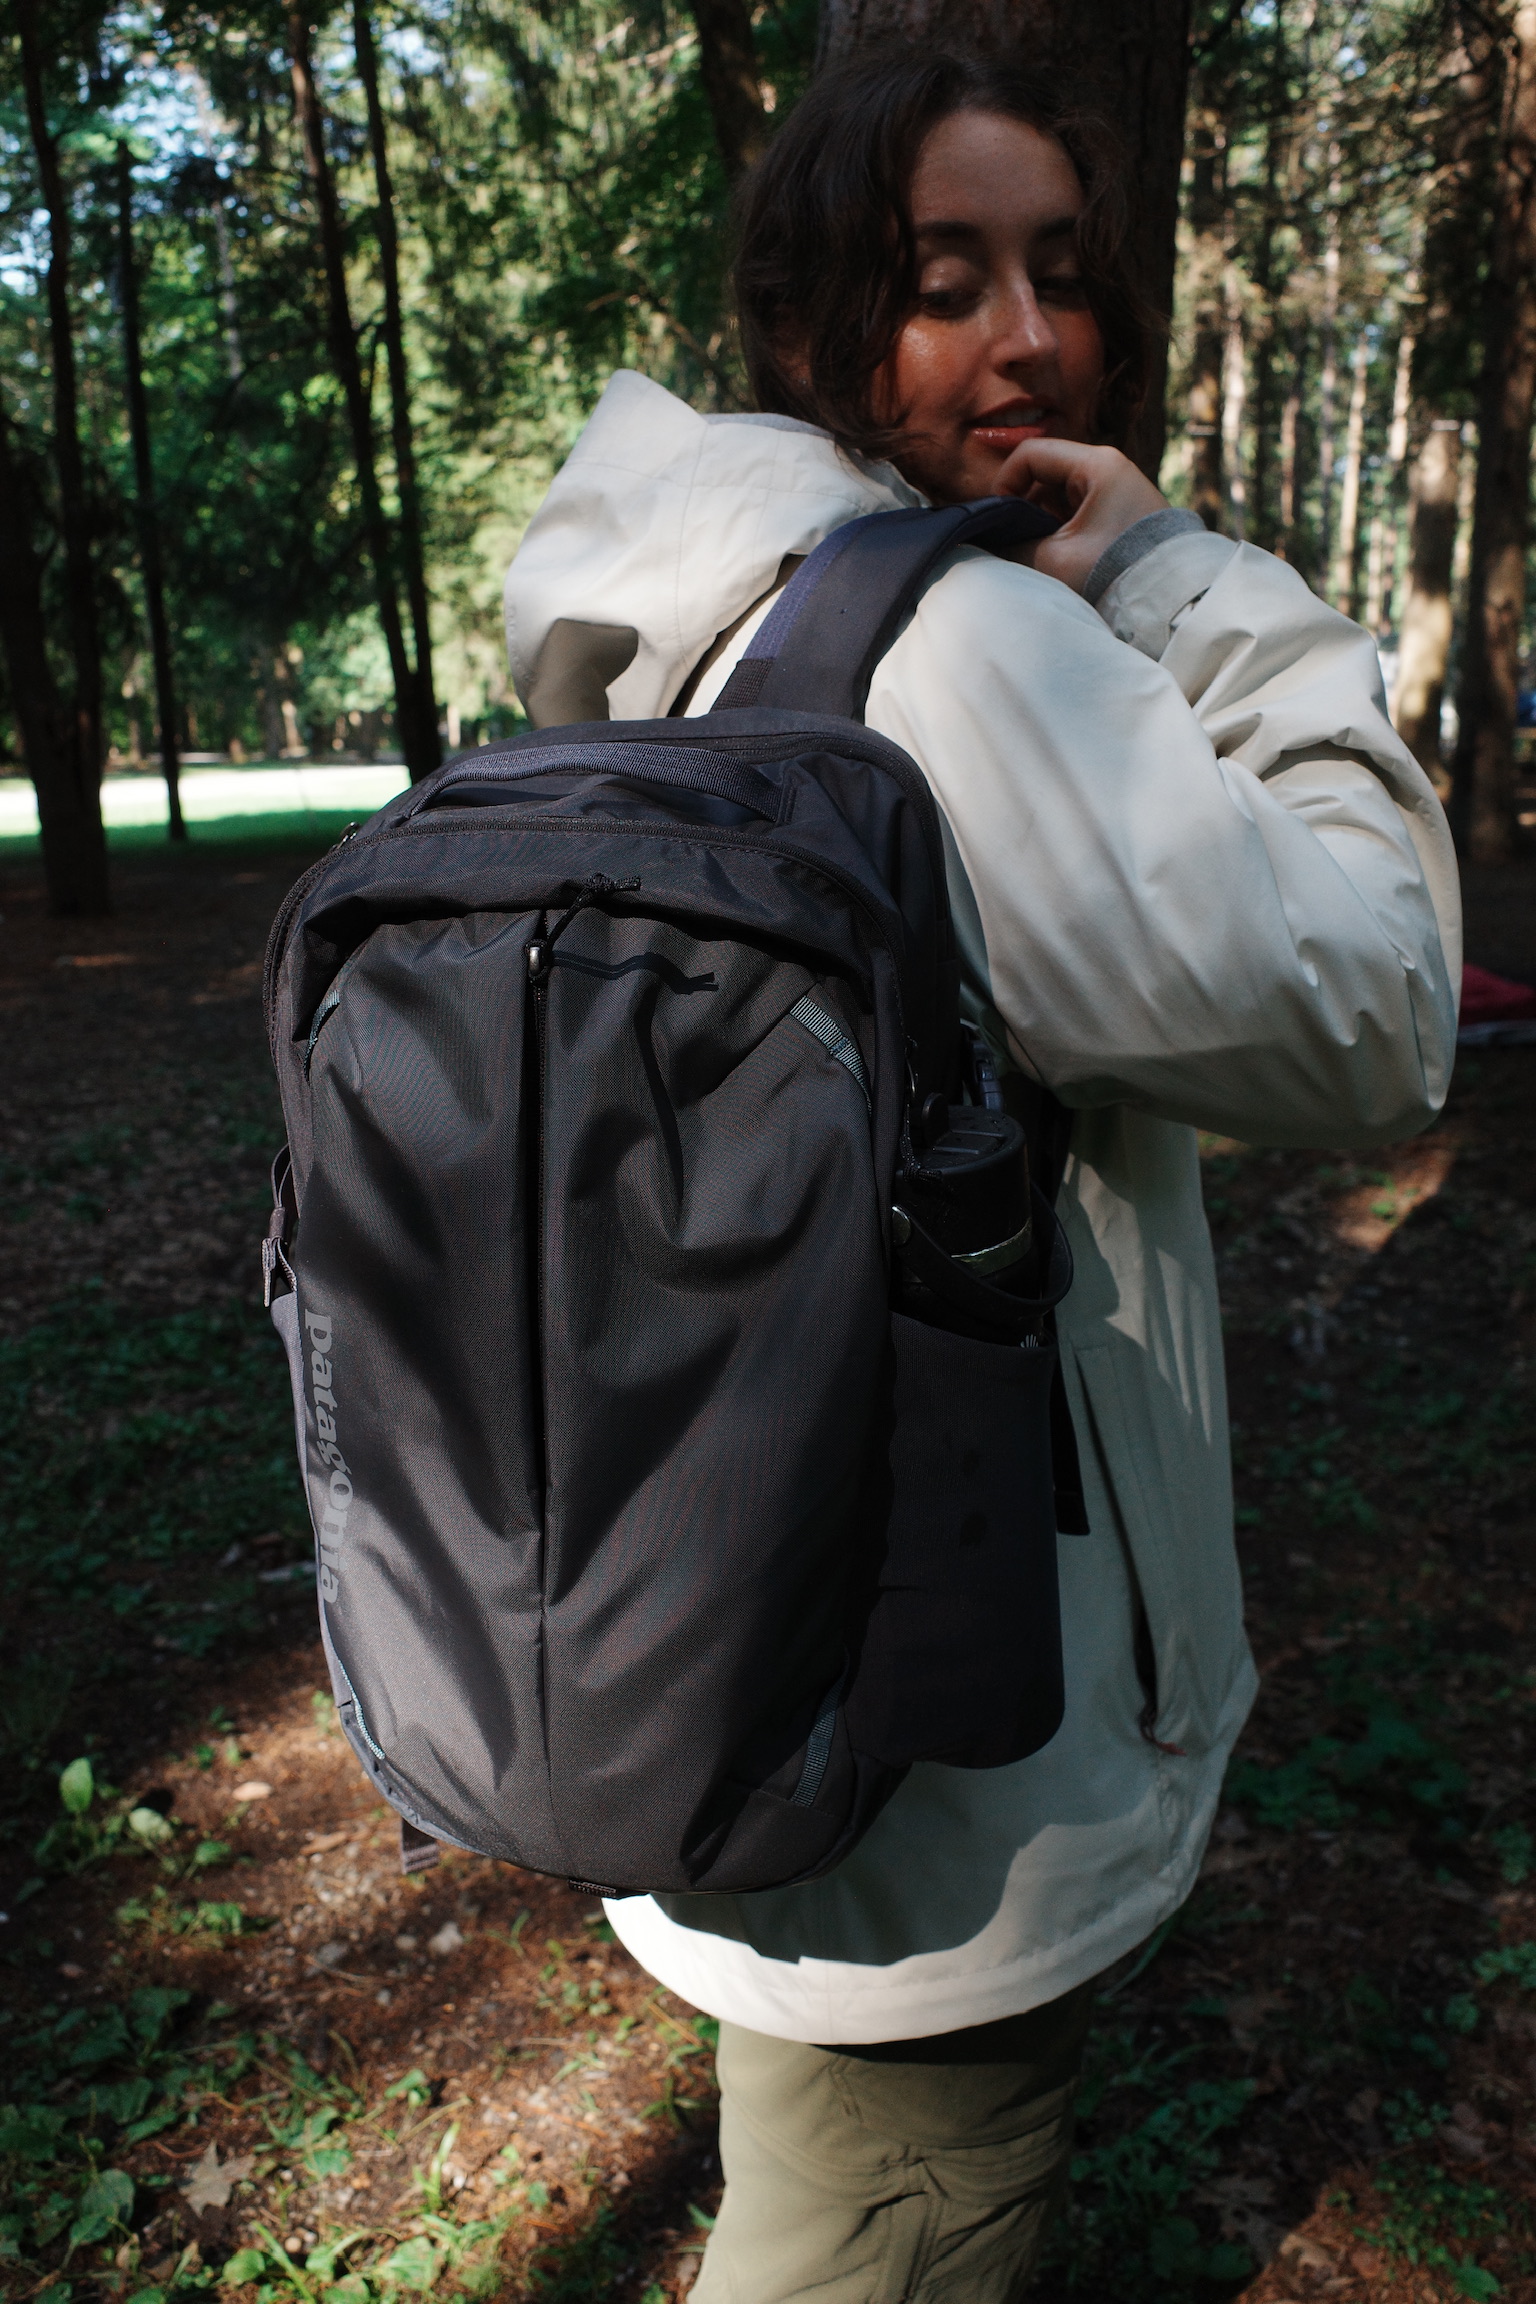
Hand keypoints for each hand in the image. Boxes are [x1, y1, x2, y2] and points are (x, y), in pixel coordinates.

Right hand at [994, 438, 1166, 594]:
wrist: (1172, 598)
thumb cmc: (1114, 571)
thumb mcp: (1054, 560)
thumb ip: (1015, 545)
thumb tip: (996, 543)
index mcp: (1096, 464)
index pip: (1030, 454)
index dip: (1004, 483)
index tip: (997, 519)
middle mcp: (1110, 468)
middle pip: (1045, 475)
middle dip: (1023, 509)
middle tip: (1014, 543)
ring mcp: (1118, 490)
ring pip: (1060, 496)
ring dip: (1042, 524)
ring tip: (1039, 556)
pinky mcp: (1122, 513)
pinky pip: (1079, 513)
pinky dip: (1062, 532)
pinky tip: (1060, 559)